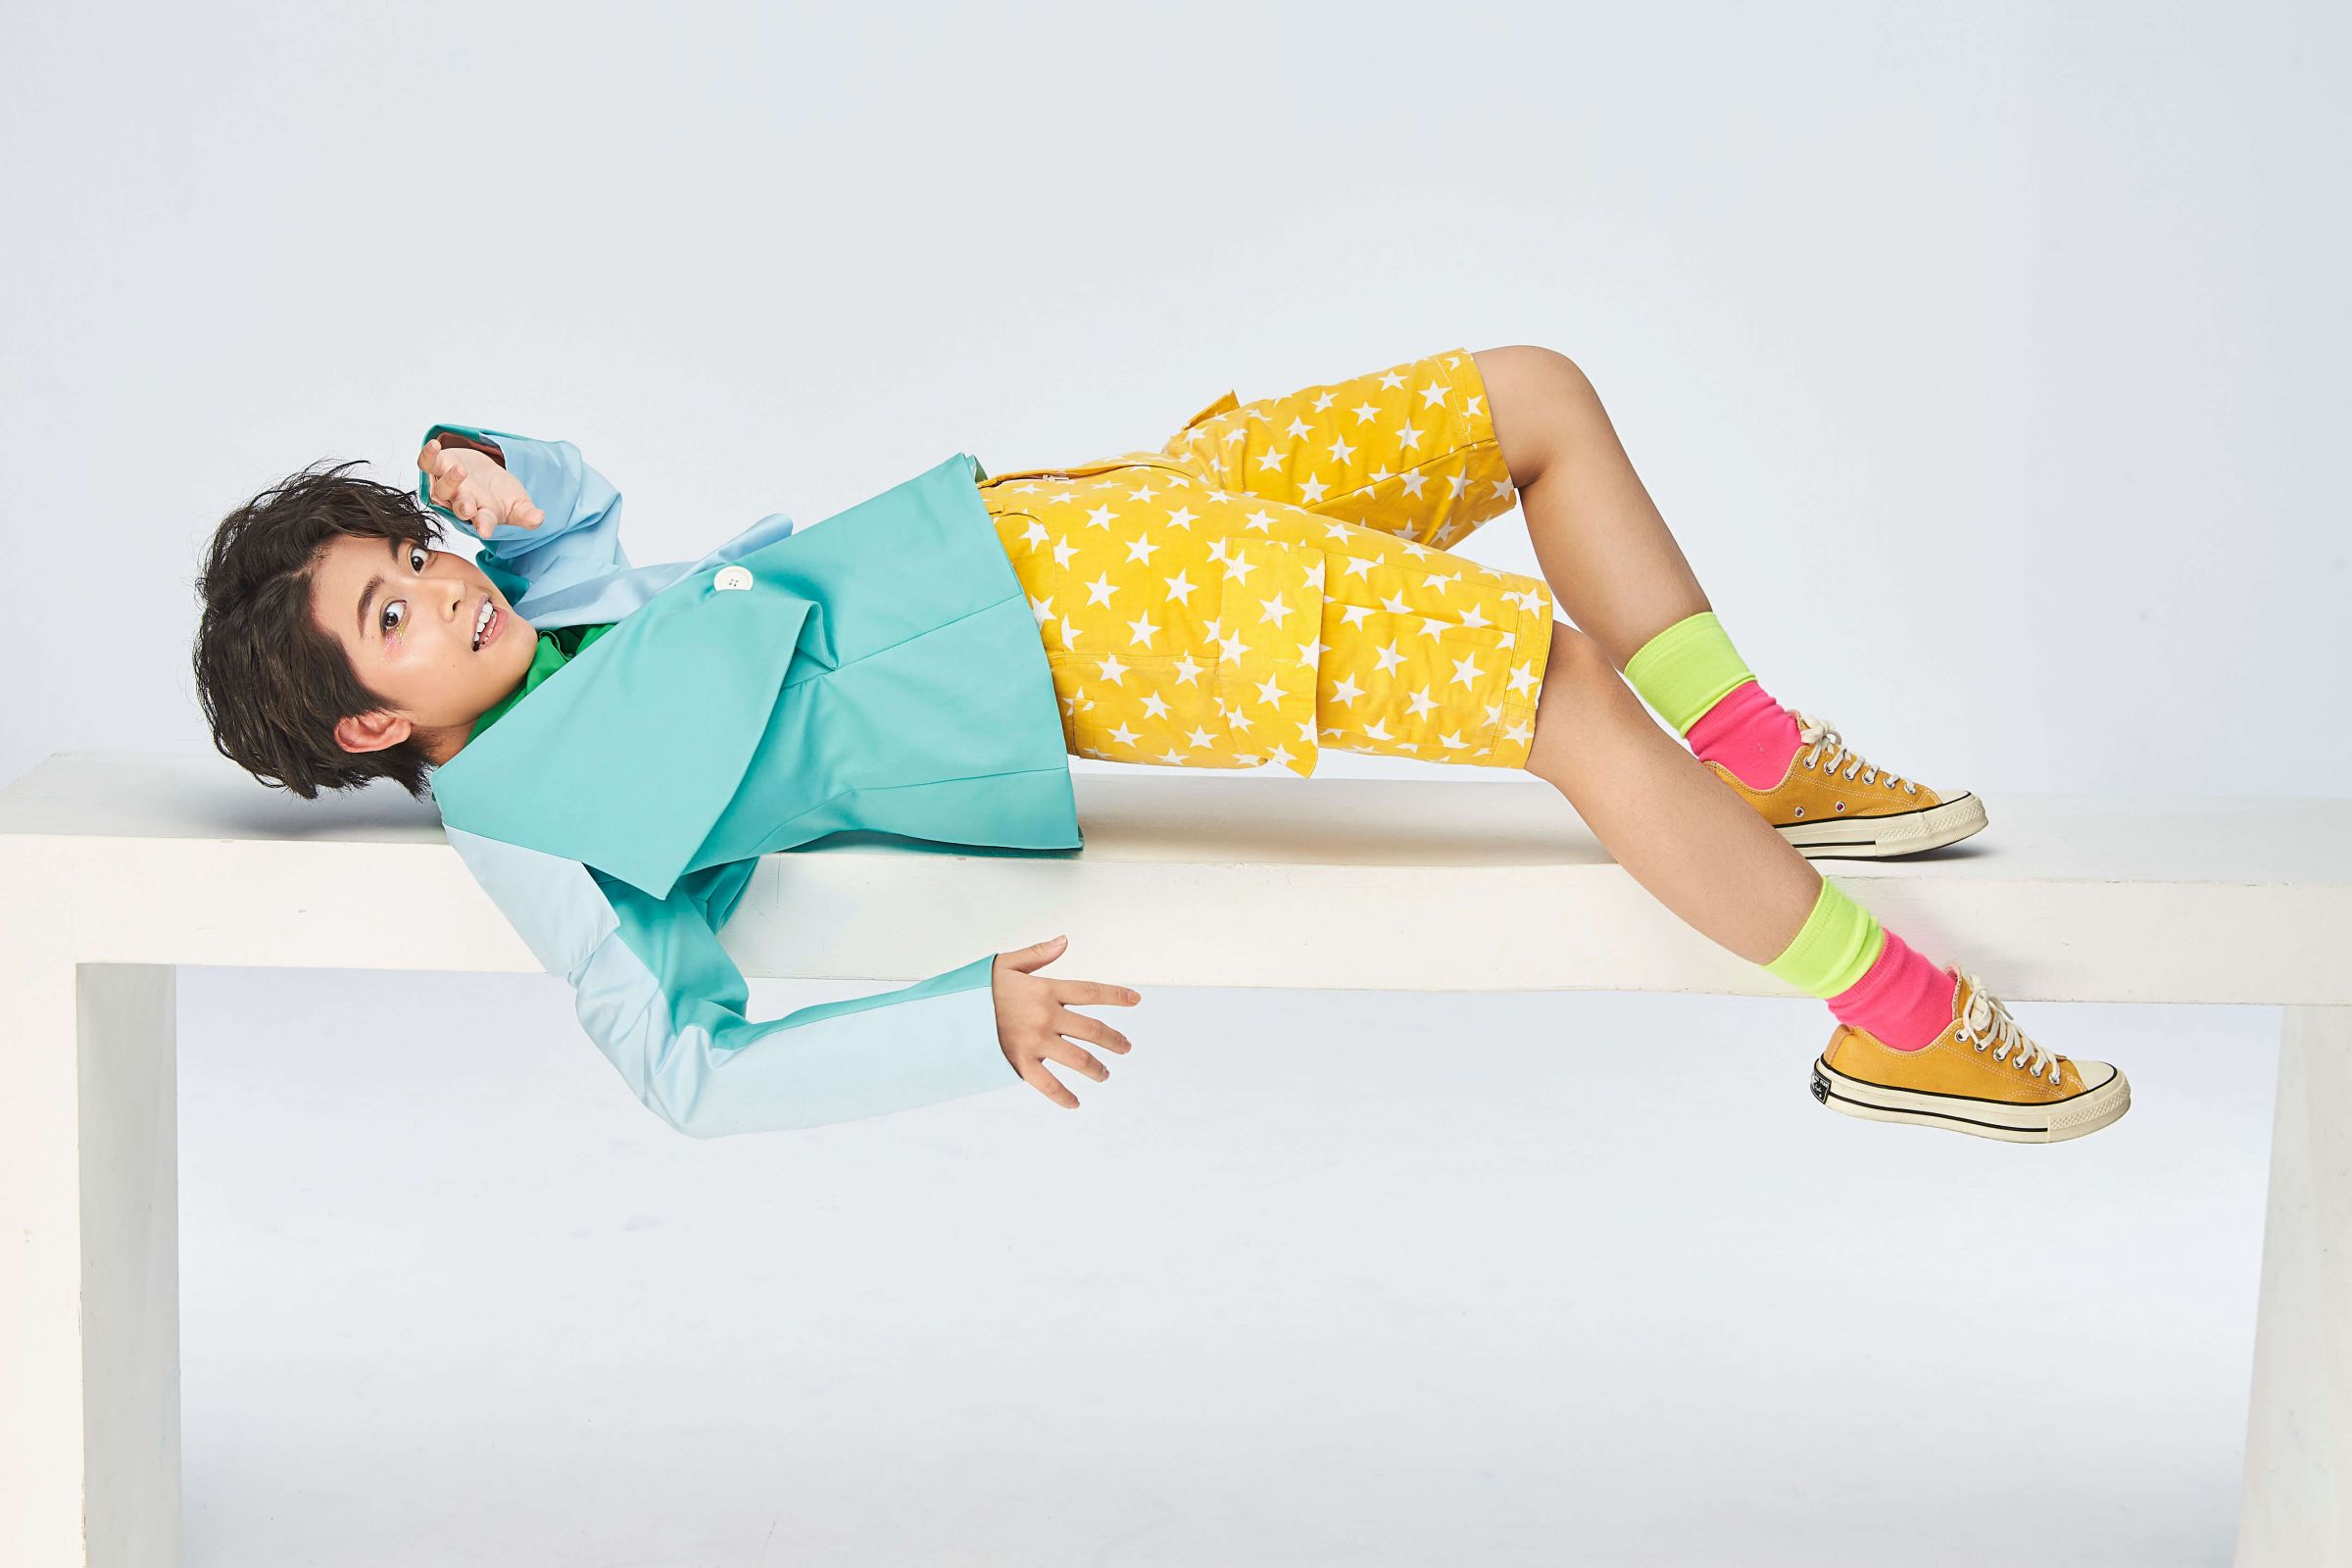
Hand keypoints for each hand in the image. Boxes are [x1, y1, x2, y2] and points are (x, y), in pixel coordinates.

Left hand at [418, 438, 545, 536]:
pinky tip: (434, 445)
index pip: (483, 522)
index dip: (484, 526)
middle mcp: (462, 502)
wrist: (485, 475)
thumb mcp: (518, 504)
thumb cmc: (500, 493)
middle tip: (469, 508)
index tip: (485, 530)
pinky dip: (428, 455)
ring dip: (451, 481)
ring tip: (461, 471)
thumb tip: (539, 519)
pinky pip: (427, 463)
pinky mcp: (439, 466)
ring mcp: (448, 486)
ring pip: (442, 488)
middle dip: (463, 507)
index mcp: (483, 514)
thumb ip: (526, 514)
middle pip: (460, 507)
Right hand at [991, 934, 1138, 1108]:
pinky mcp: (1020, 1063)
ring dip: (1097, 1069)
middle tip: (1125, 1047)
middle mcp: (1046, 1016)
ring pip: (1079, 1059)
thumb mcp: (1004, 964)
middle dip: (1115, 1040)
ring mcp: (1035, 1042)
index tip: (1136, 1000)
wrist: (946, 1015)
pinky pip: (1049, 1085)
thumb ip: (1037, 954)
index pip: (1091, 991)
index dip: (1116, 995)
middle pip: (1094, 1029)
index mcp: (1045, 990)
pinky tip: (1075, 1103)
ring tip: (1105, 1074)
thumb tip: (1065, 941)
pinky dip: (1064, 1096)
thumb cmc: (975, 988)